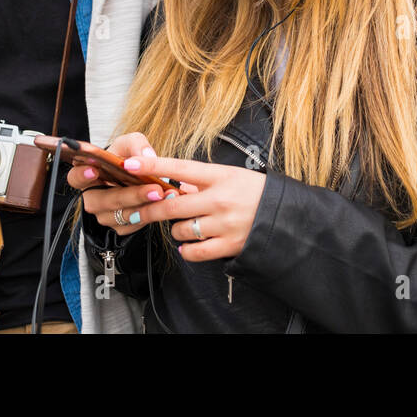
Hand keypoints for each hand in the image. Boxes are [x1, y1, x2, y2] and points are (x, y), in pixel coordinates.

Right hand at [68, 133, 182, 236]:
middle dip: (130, 195)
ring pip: (120, 215)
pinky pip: (131, 225)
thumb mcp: (129, 144)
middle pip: (103, 201)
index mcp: (88, 175)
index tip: (94, 170)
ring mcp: (104, 215)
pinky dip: (148, 216)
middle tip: (153, 188)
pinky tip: (162, 206)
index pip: (75, 177)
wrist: (138, 180)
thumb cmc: (126, 160)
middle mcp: (93, 197)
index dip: (82, 175)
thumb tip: (145, 156)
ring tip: (162, 195)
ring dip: (143, 206)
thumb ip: (136, 144)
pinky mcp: (119, 227)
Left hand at [126, 155, 266, 261]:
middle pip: (172, 206)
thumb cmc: (257, 192)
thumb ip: (202, 181)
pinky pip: (194, 252)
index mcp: (221, 176)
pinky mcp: (228, 246)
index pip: (179, 169)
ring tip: (187, 226)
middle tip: (136, 210)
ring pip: (181, 230)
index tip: (129, 164)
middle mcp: (220, 200)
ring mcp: (224, 224)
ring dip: (177, 229)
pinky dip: (188, 250)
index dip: (152, 167)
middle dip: (150, 209)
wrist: (286, 216)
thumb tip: (175, 185)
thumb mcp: (232, 176)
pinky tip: (190, 244)